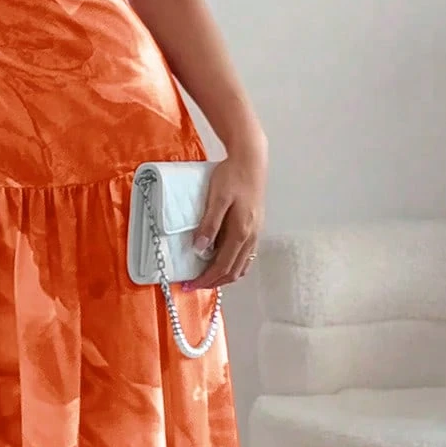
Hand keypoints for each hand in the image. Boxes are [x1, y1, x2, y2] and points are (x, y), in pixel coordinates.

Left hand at [183, 142, 266, 292]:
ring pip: (242, 266)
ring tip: (207, 277)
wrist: (251, 161)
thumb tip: (200, 249)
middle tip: (195, 285)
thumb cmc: (232, 176)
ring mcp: (256, 234)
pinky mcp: (256, 228)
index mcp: (241, 232)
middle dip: (214, 282)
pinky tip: (222, 261)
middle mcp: (251, 237)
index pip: (222, 266)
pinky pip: (246, 256)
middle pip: (233, 272)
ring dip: (225, 276)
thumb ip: (210, 224)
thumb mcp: (217, 198)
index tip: (190, 285)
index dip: (205, 279)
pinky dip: (233, 265)